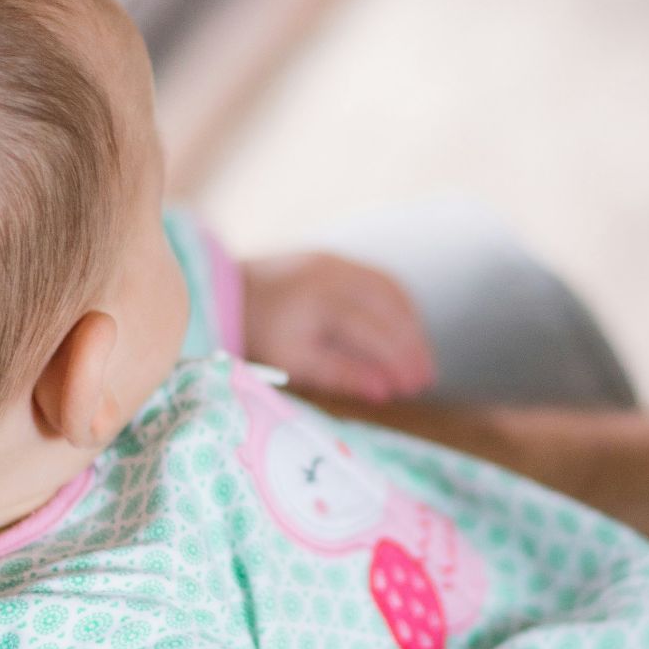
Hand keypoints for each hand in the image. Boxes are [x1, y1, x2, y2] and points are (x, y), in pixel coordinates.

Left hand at [240, 252, 435, 402]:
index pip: (374, 332)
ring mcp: (336, 261)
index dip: (398, 360)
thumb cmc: (256, 334)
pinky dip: (399, 306)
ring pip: (391, 291)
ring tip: (420, 357)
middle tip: (426, 378)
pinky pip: (381, 279)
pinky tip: (404, 329)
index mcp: (319, 302)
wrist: (222, 291)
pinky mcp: (336, 258)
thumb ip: (341, 374)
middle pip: (390, 310)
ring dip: (411, 325)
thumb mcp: (292, 363)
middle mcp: (333, 274)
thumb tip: (385, 391)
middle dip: (412, 345)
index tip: (414, 387)